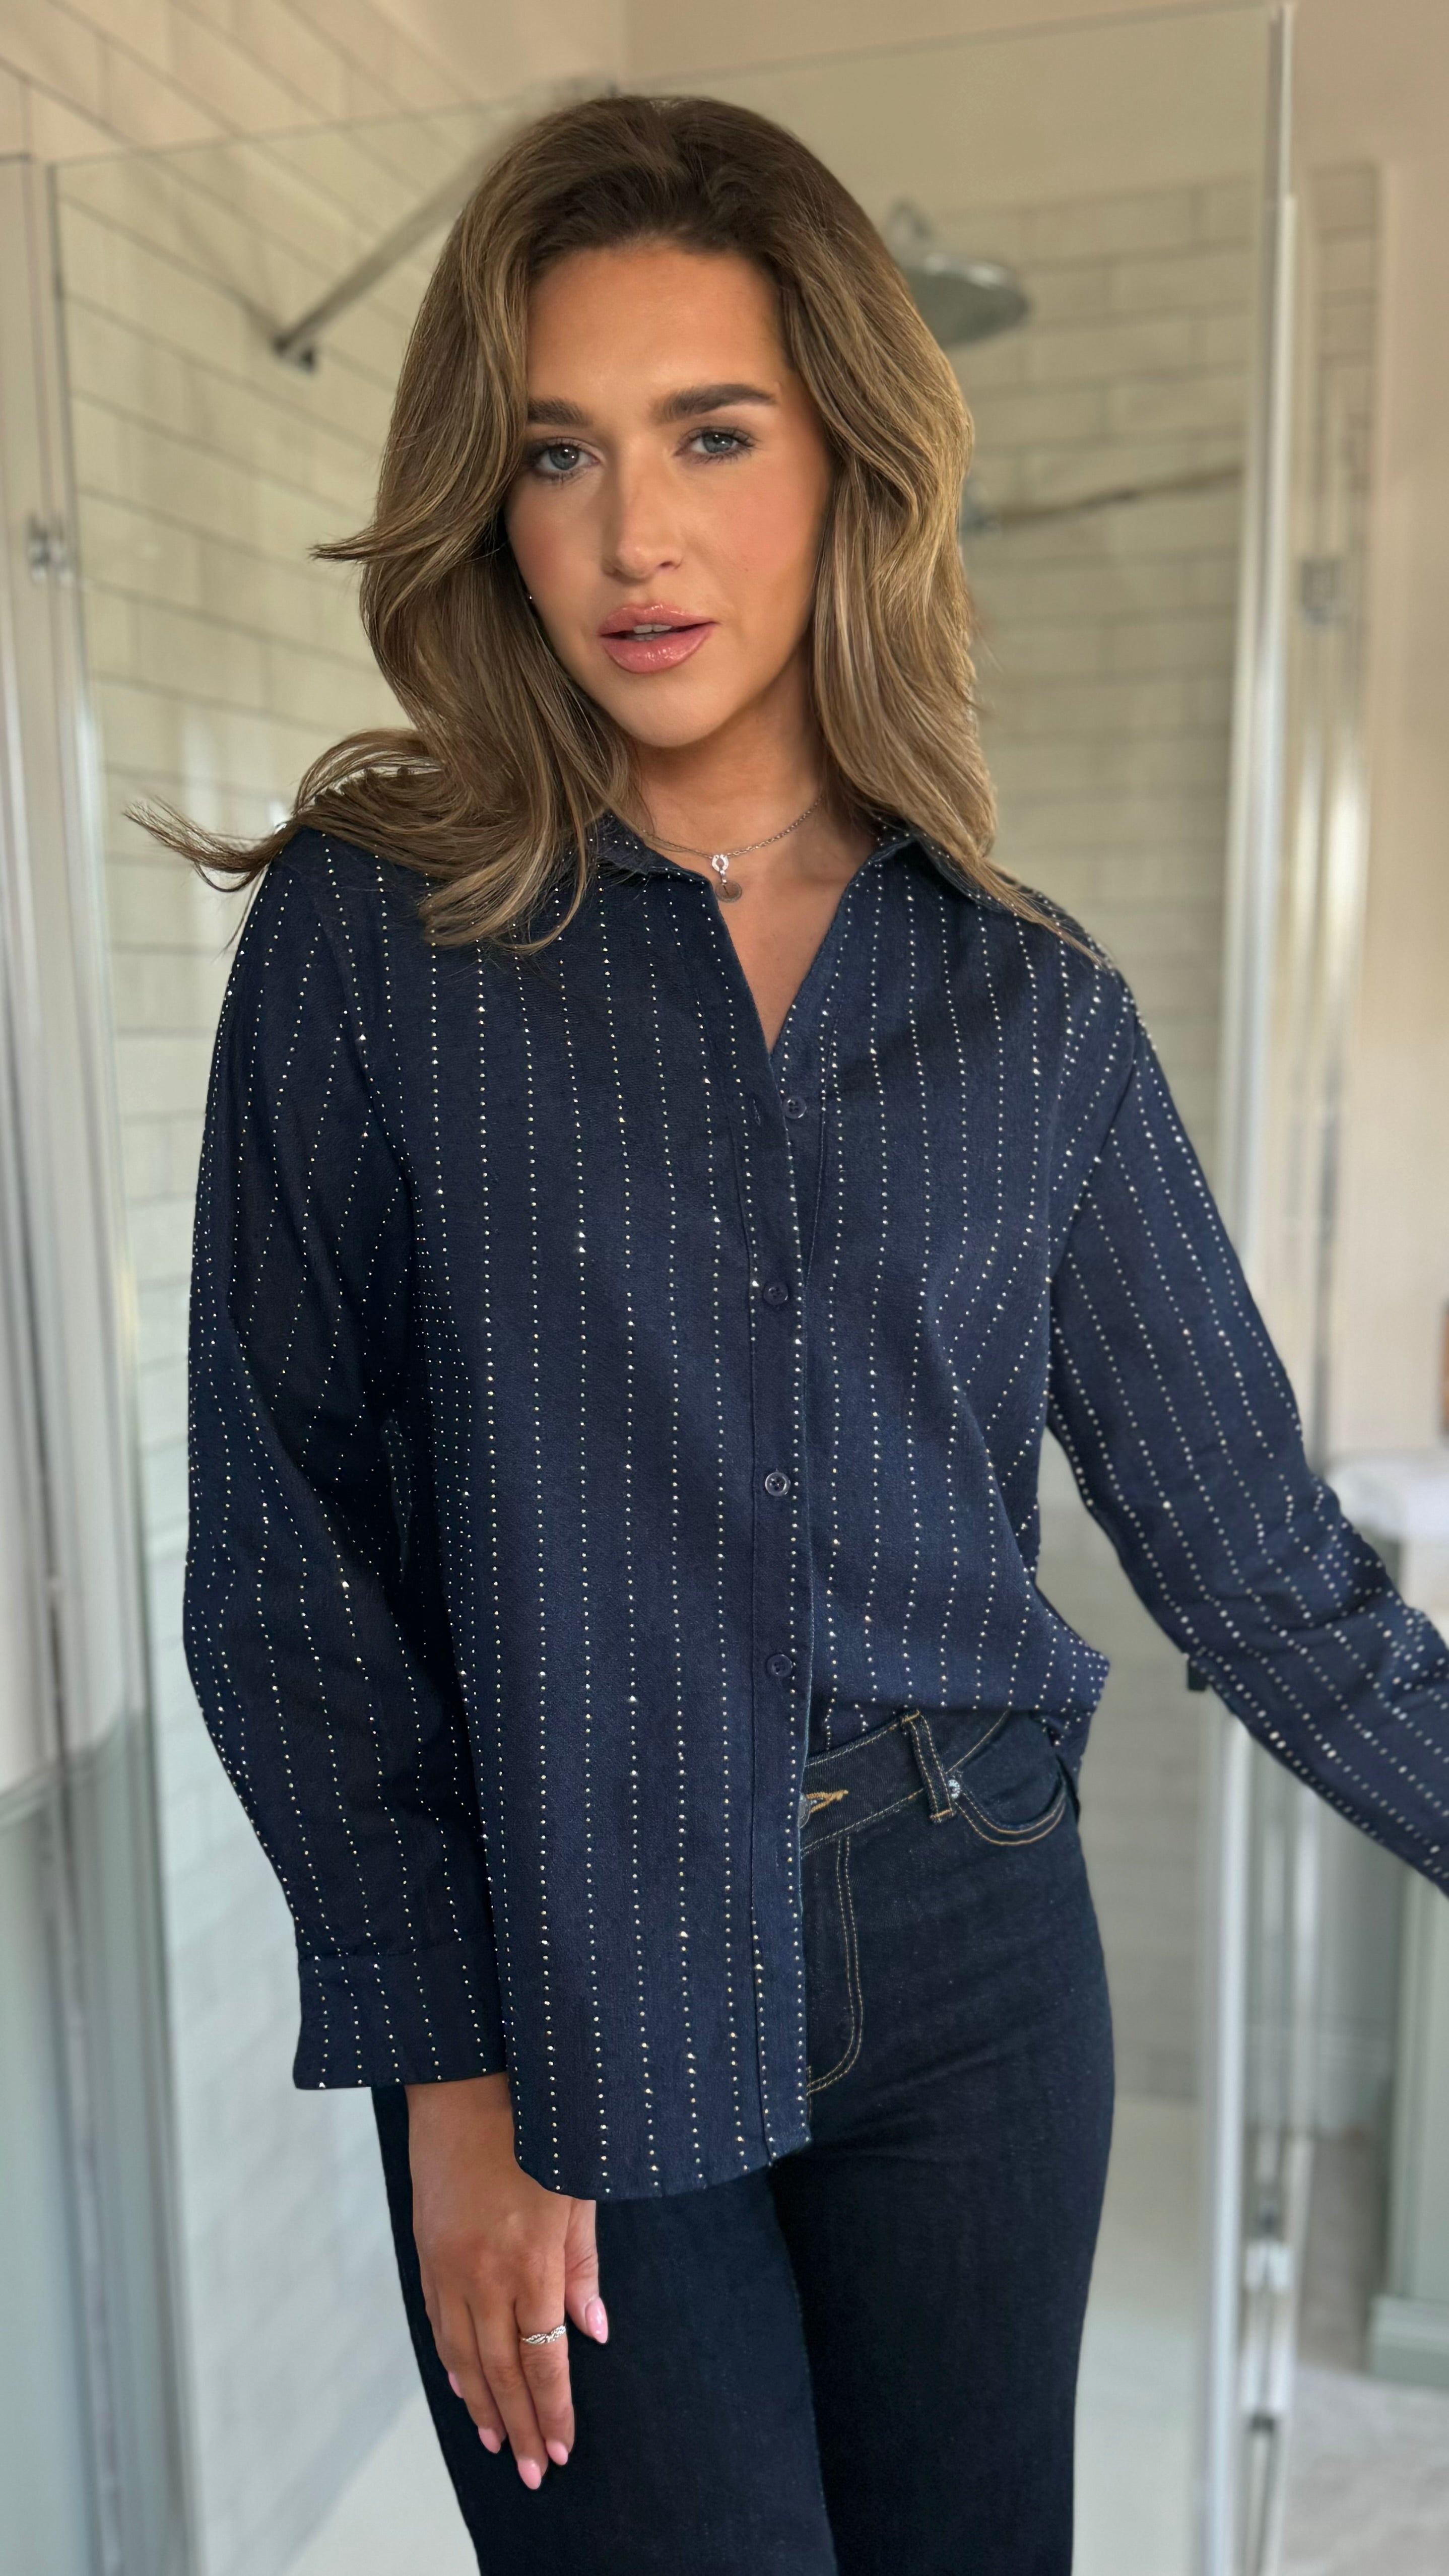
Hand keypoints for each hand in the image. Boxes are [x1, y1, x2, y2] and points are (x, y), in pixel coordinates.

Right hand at [405, 2072, 606, 2486]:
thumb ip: (583, 2266)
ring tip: (498, 2443)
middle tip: (532, 2471)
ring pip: (462, 2354)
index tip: (561, 2448)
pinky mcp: (425, 2249)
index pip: (542, 2356)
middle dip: (518, 2425)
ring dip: (481, 2404)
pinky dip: (452, 2360)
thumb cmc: (537, 2126)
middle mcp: (482, 2272)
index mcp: (529, 2259)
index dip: (552, 2407)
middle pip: (501, 2369)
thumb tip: (592, 2334)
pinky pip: (437, 2320)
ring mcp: (447, 2263)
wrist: (467, 2080)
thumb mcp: (578, 2191)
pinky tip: (464, 2385)